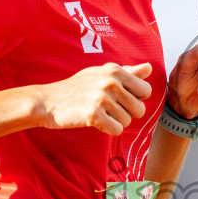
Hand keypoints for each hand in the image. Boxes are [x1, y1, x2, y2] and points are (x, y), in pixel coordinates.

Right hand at [38, 62, 153, 134]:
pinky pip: (116, 130)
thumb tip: (149, 68)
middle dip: (126, 113)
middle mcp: (110, 82)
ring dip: (114, 122)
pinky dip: (107, 129)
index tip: (120, 98)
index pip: (146, 90)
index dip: (135, 98)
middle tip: (108, 109)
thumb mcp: (101, 74)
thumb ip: (128, 72)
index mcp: (115, 70)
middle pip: (140, 109)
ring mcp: (102, 98)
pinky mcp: (93, 115)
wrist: (48, 101)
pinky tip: (95, 121)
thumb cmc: (77, 88)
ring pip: (127, 121)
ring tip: (98, 113)